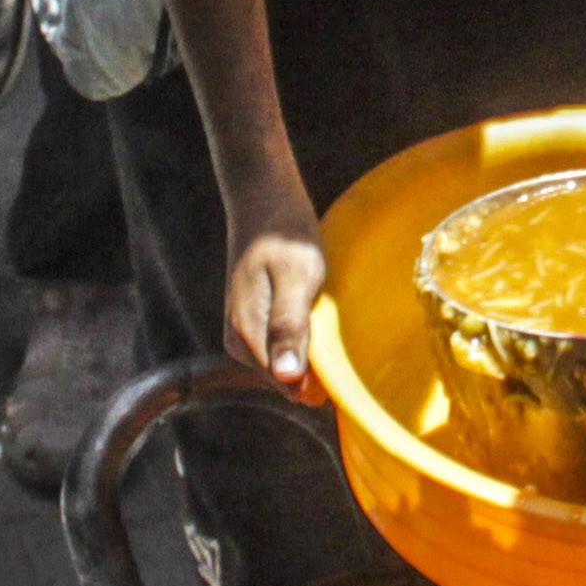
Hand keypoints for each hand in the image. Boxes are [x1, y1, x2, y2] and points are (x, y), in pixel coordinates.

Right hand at [221, 169, 327, 395]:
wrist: (265, 200)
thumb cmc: (286, 236)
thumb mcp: (297, 279)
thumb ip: (290, 327)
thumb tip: (286, 377)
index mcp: (246, 335)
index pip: (288, 385)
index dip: (321, 381)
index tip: (347, 359)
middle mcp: (238, 340)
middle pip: (286, 380)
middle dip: (316, 370)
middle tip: (342, 335)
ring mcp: (244, 332)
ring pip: (285, 366)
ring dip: (312, 356)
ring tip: (330, 323)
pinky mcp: (254, 321)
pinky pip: (283, 348)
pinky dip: (304, 342)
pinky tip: (319, 321)